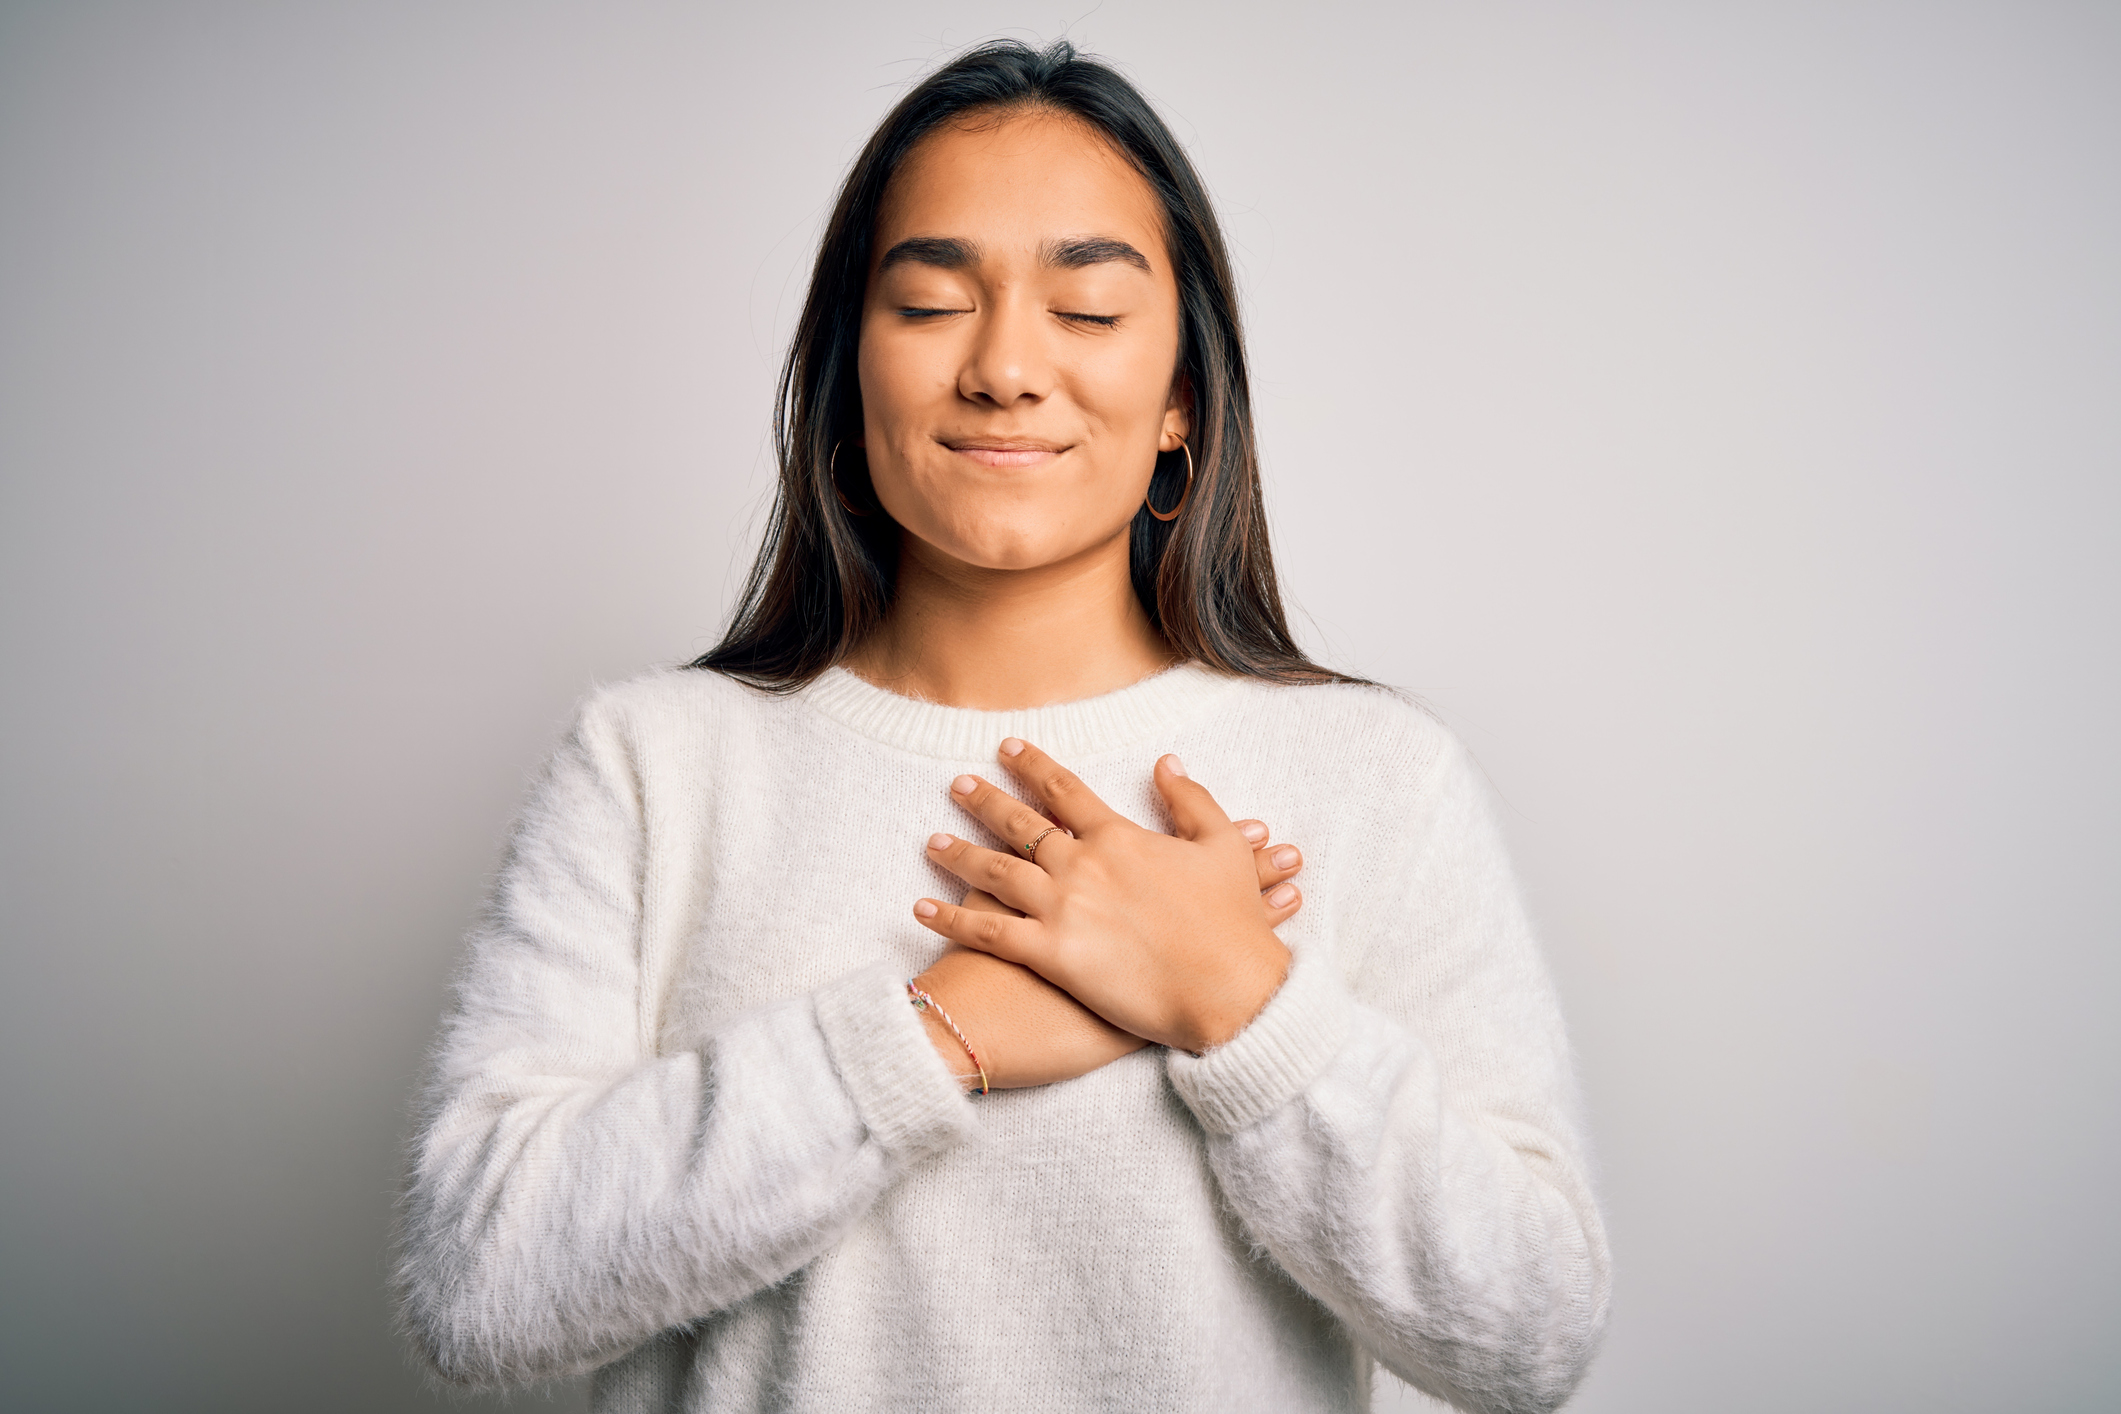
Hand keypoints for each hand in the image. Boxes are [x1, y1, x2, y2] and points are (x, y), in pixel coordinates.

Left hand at [915, 740, 1295, 1053]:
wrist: (1229, 989)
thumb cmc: (1232, 924)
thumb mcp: (1223, 847)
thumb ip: (1191, 800)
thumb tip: (1165, 762)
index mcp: (1119, 837)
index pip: (1065, 791)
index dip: (1032, 766)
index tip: (1006, 748)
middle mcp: (1082, 866)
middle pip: (1021, 825)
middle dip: (985, 801)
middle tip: (957, 784)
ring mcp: (1062, 910)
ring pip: (997, 873)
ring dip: (960, 854)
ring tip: (933, 841)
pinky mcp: (1051, 956)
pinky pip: (990, 932)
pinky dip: (953, 918)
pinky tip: (924, 908)